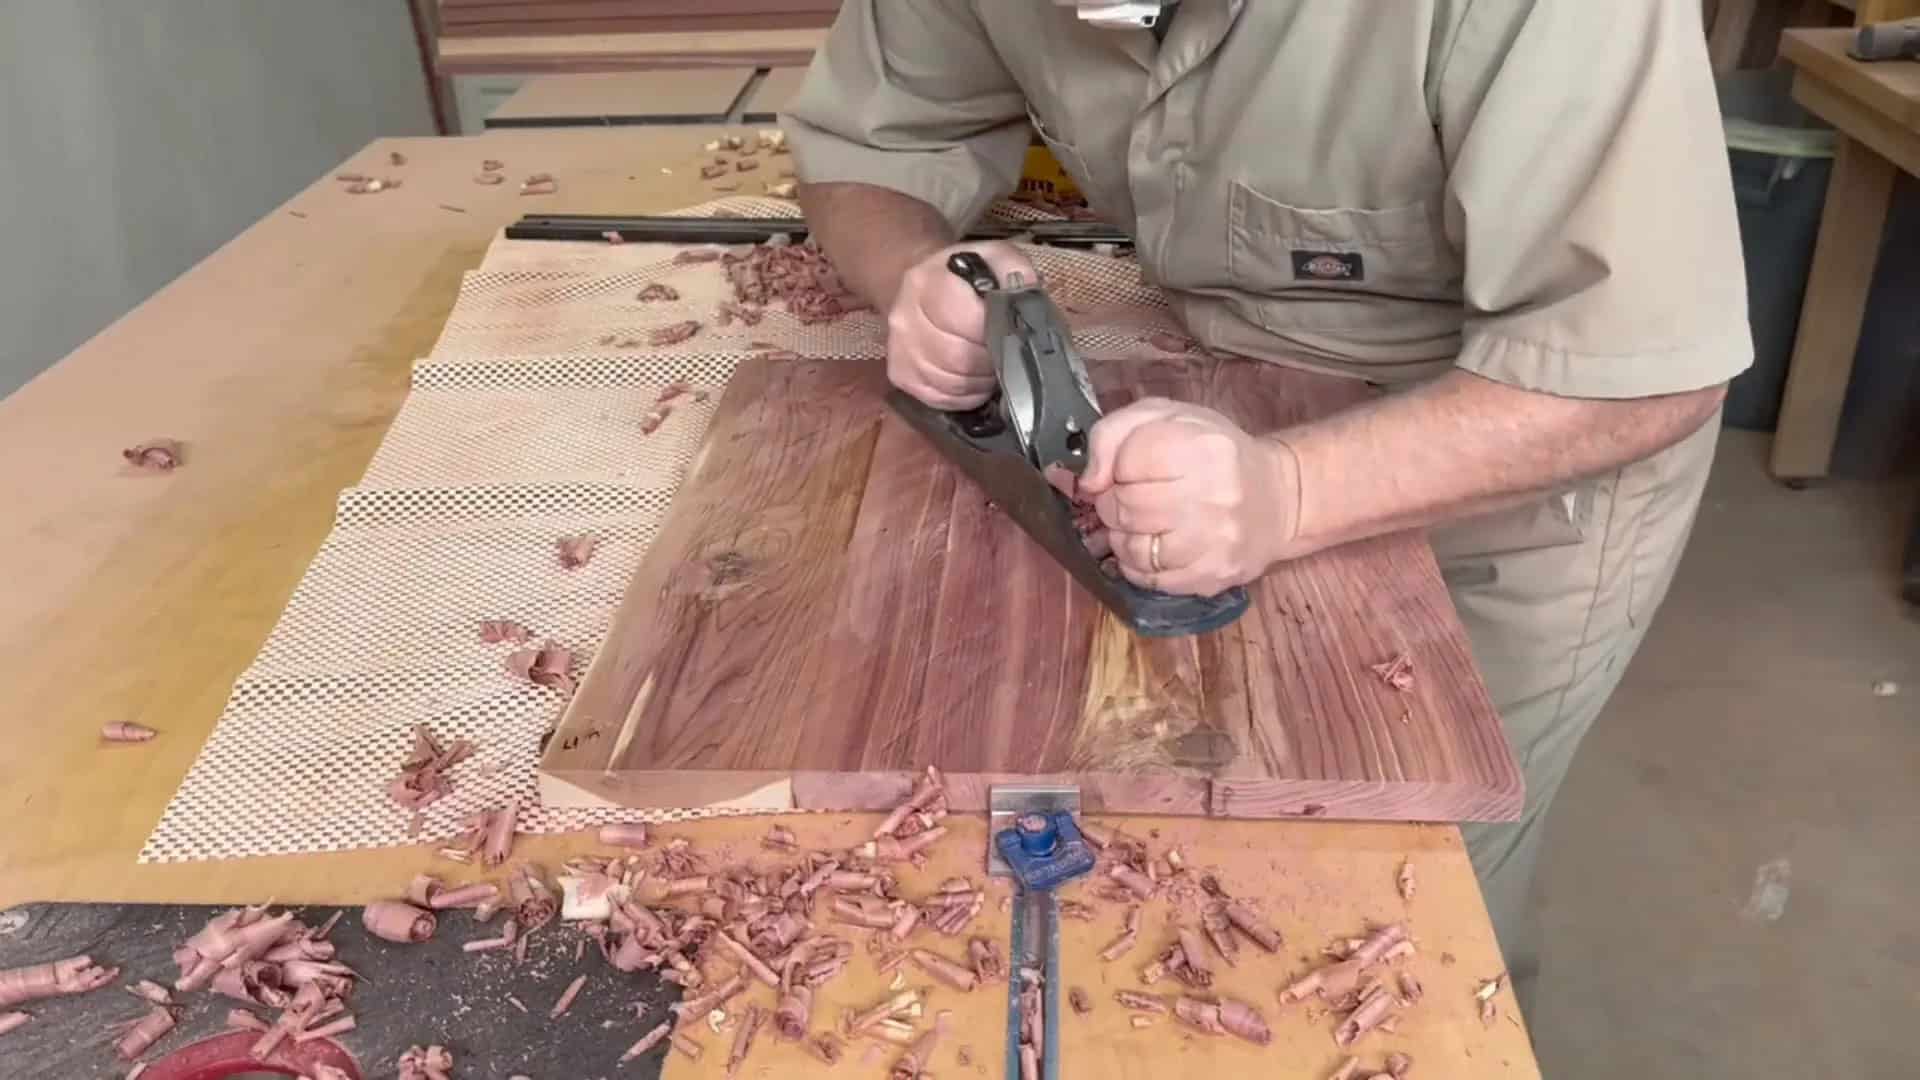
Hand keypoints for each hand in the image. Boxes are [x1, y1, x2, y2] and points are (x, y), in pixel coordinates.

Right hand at [884, 241, 1038, 409]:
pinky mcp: (900, 375)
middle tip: (1006, 355)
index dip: (997, 334)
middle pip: (957, 357)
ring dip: (980, 381)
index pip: (967, 321)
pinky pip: (940, 398)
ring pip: (950, 382)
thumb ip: (1014, 272)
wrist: (919, 286)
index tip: (1012, 334)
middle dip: (990, 362)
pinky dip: (966, 395)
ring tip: (992, 367)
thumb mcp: (993, 257)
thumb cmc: (963, 275)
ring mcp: (899, 349)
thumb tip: (1028, 300)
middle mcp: (905, 317)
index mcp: (927, 282)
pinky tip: (975, 380)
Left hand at [1078, 398, 1301, 596]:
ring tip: (1141, 524)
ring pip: (1132, 549)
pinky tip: (1154, 547)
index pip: (1125, 461)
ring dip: (1123, 537)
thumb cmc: (1215, 454)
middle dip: (1113, 504)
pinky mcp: (1213, 576)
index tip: (1127, 470)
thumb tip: (1085, 481)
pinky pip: (1150, 580)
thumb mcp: (1168, 419)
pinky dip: (1138, 566)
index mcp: (1202, 445)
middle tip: (1129, 499)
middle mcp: (1214, 494)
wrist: (1278, 497)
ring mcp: (1215, 541)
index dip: (1114, 468)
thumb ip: (1114, 434)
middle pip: (1124, 507)